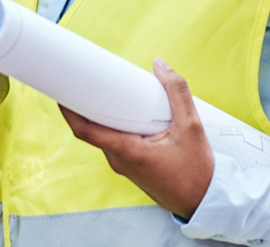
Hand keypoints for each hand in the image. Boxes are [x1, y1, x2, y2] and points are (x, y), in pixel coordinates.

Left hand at [60, 57, 214, 219]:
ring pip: (105, 136)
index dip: (68, 109)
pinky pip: (116, 143)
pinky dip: (117, 127)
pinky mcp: (132, 168)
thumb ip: (177, 92)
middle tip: (88, 80)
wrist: (207, 203)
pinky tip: (128, 114)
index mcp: (126, 151)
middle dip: (87, 104)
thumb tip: (160, 65)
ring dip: (105, 116)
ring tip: (109, 92)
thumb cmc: (198, 171)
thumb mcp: (192, 127)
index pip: (84, 130)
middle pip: (92, 128)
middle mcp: (119, 160)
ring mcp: (124, 166)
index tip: (62, 88)